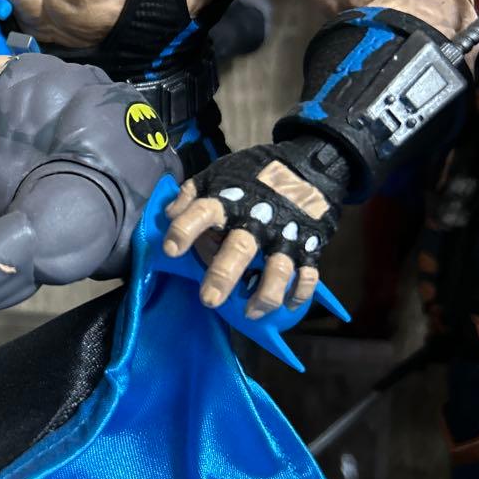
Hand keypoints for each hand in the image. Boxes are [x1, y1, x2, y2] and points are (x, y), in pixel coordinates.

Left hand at [163, 142, 346, 318]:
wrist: (307, 165)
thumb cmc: (251, 175)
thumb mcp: (216, 174)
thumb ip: (190, 194)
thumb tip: (169, 215)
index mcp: (229, 200)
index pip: (202, 213)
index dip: (185, 230)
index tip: (170, 250)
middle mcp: (257, 220)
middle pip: (239, 248)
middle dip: (223, 275)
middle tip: (208, 300)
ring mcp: (285, 235)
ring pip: (278, 269)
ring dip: (265, 294)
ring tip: (249, 313)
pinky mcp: (309, 247)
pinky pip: (308, 275)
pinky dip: (300, 293)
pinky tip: (287, 306)